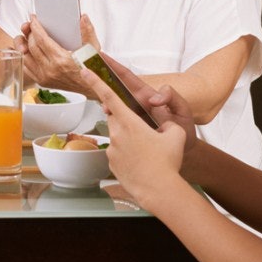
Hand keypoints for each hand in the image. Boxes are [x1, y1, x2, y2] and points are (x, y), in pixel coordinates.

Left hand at [22, 13, 97, 92]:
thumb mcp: (93, 49)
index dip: (35, 26)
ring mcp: (45, 77)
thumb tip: (83, 18)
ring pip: (25, 57)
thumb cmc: (92, 69)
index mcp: (61, 60)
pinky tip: (27, 49)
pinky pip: (27, 67)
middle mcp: (50, 70)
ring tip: (26, 36)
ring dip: (23, 44)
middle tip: (31, 25)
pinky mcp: (43, 82)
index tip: (33, 19)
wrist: (92, 87)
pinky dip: (25, 56)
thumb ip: (88, 32)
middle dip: (29, 33)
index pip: (41, 39)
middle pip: (31, 46)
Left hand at [79, 60, 186, 205]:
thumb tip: (164, 124)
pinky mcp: (111, 164)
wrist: (158, 190)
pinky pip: (117, 152)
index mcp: (130, 122)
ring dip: (128, 138)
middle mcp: (117, 134)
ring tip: (147, 151)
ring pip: (116, 136)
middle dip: (125, 119)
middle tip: (143, 130)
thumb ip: (168, 123)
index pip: (110, 97)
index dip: (97, 82)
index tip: (85, 71)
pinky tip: (141, 163)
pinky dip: (127, 154)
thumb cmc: (167, 162)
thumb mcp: (176, 134)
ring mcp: (112, 150)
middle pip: (115, 118)